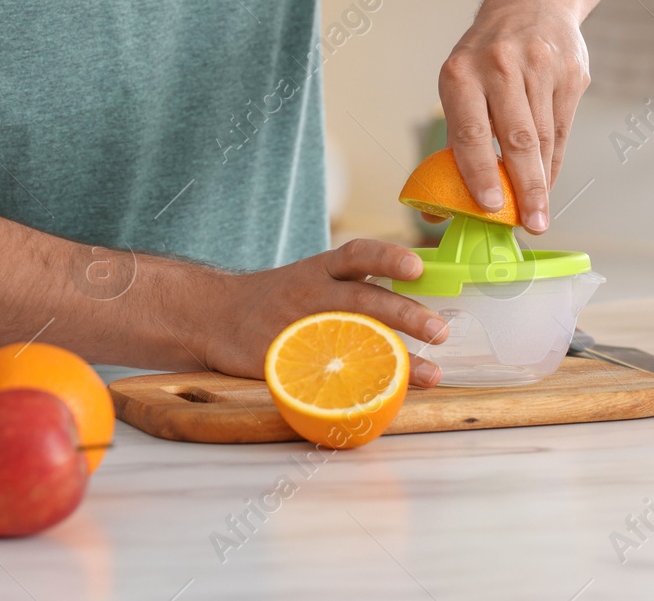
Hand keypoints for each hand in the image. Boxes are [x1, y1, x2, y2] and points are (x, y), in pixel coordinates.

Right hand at [200, 239, 448, 387]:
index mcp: (319, 270)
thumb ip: (350, 289)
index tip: (417, 268)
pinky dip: (355, 388)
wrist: (213, 314)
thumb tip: (412, 307)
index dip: (388, 258)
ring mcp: (296, 328)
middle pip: (362, 300)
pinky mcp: (282, 361)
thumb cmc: (274, 299)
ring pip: (350, 341)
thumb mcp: (308, 280)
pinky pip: (322, 377)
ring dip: (396, 358)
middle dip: (405, 315)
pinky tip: (383, 398)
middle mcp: (310, 294)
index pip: (357, 255)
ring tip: (431, 373)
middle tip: (440, 331)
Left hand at [437, 0, 590, 233]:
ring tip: (539, 214)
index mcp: (461, 72)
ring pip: (544, 138)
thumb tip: (439, 209)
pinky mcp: (571, 74)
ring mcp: (540, 68)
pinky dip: (555, 161)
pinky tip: (548, 182)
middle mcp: (500, 67)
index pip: (472, 132)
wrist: (534, 1)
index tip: (491, 207)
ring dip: (542, 182)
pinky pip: (562, 129)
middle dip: (525, 189)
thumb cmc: (486, 56)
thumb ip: (457, 136)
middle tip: (531, 225)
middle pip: (517, 139)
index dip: (481, 172)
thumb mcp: (459, 80)